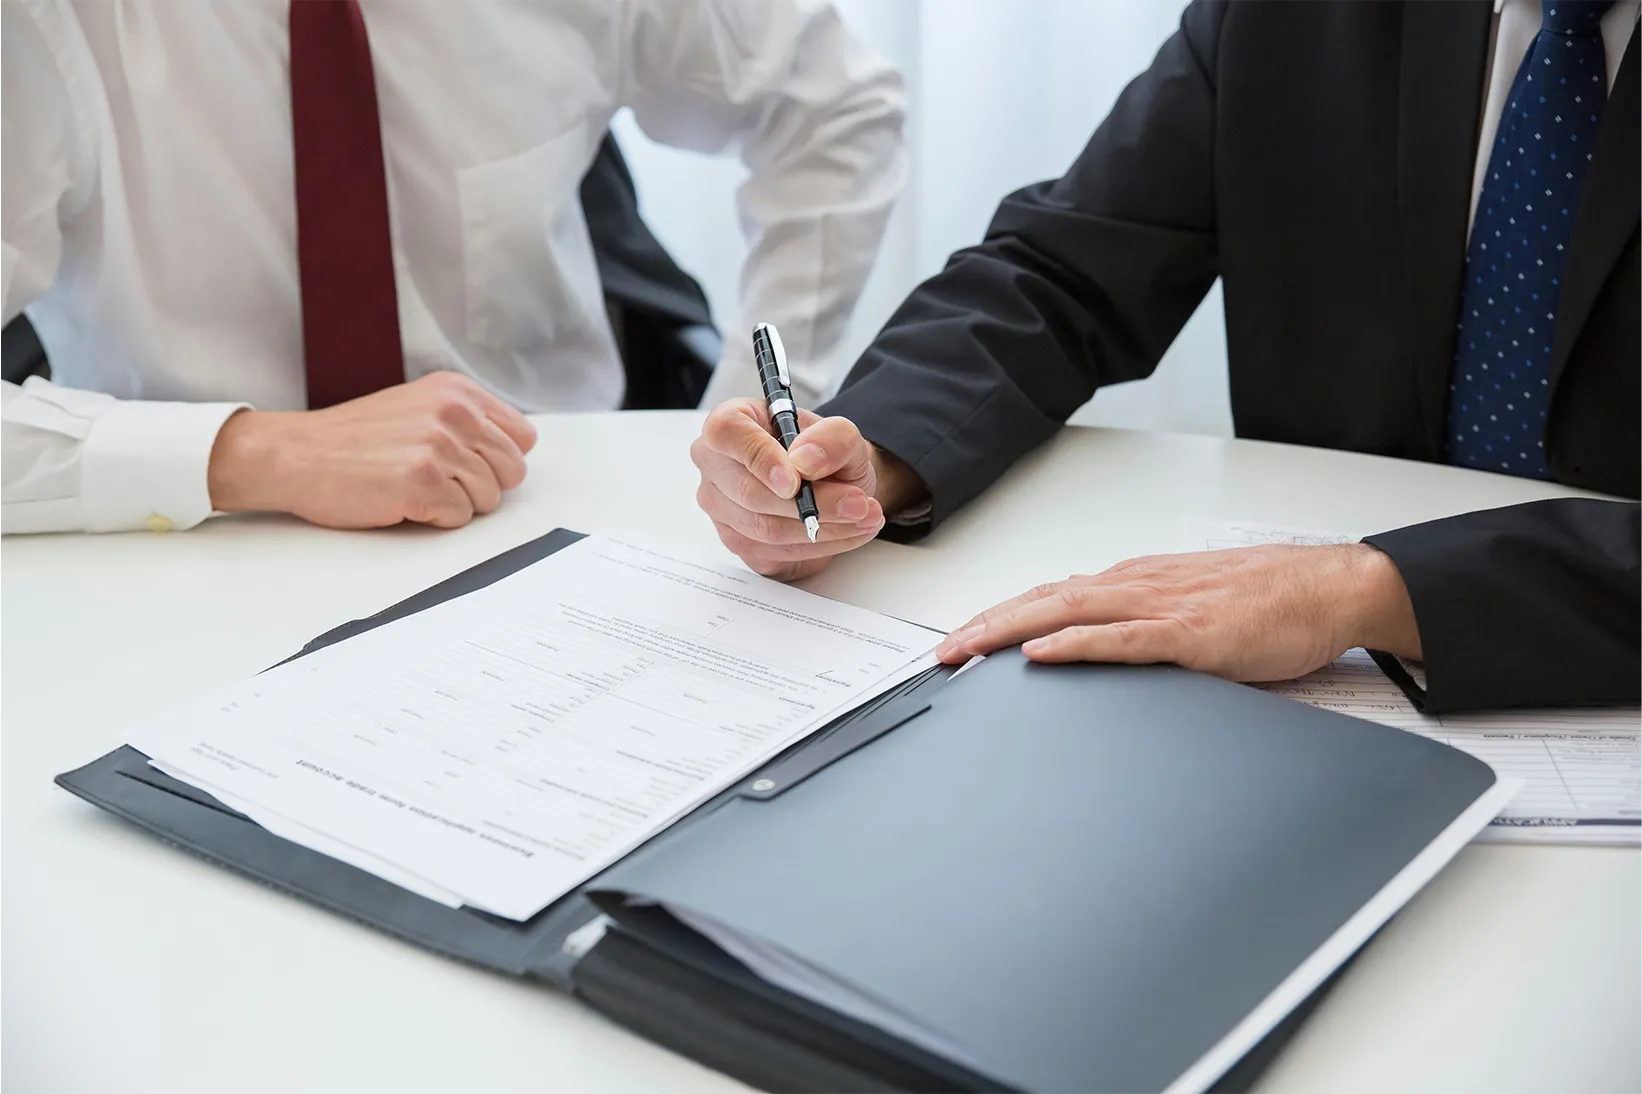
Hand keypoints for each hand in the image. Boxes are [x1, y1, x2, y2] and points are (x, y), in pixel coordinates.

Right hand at [207, 372, 537, 528]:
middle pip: (512, 472)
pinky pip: (460, 518)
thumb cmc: (352, 439)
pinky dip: (435, 518)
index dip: (499, 461)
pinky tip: (403, 501)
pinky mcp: (424, 482)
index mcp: (458, 392)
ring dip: (456, 504)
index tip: (469, 465)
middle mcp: (455, 413)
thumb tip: (509, 452)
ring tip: (415, 488)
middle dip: (483, 486)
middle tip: (440, 483)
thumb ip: (465, 421)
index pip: (522, 438)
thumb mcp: (417, 407)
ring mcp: (440, 446)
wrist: (296, 454)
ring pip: (489, 499)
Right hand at [691, 398, 922, 580]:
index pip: (726, 434)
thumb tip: (806, 460)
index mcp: (730, 423)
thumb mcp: (843, 434)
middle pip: (749, 493)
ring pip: (766, 530)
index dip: (760, 458)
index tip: (797, 481)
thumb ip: (832, 438)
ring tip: (863, 515)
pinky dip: (820, 546)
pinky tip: (847, 531)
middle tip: (858, 503)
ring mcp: (722, 510)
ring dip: (824, 528)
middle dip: (813, 503)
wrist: (833, 482)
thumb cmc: (823, 453)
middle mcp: (716, 467)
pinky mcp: (740, 544)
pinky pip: (777, 553)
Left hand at [936, 544, 1421, 681]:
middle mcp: (1137, 585)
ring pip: (1066, 612)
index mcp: (1136, 582)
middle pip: (1043, 600)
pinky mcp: (1189, 634)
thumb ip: (1147, 626)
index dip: (1001, 615)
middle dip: (985, 626)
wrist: (1330, 588)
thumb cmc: (1270, 602)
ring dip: (1009, 631)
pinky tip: (1041, 652)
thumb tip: (1103, 649)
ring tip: (966, 651)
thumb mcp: (1192, 610)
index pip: (1052, 596)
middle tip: (941, 653)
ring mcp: (1161, 606)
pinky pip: (1120, 638)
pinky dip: (1075, 644)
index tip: (962, 639)